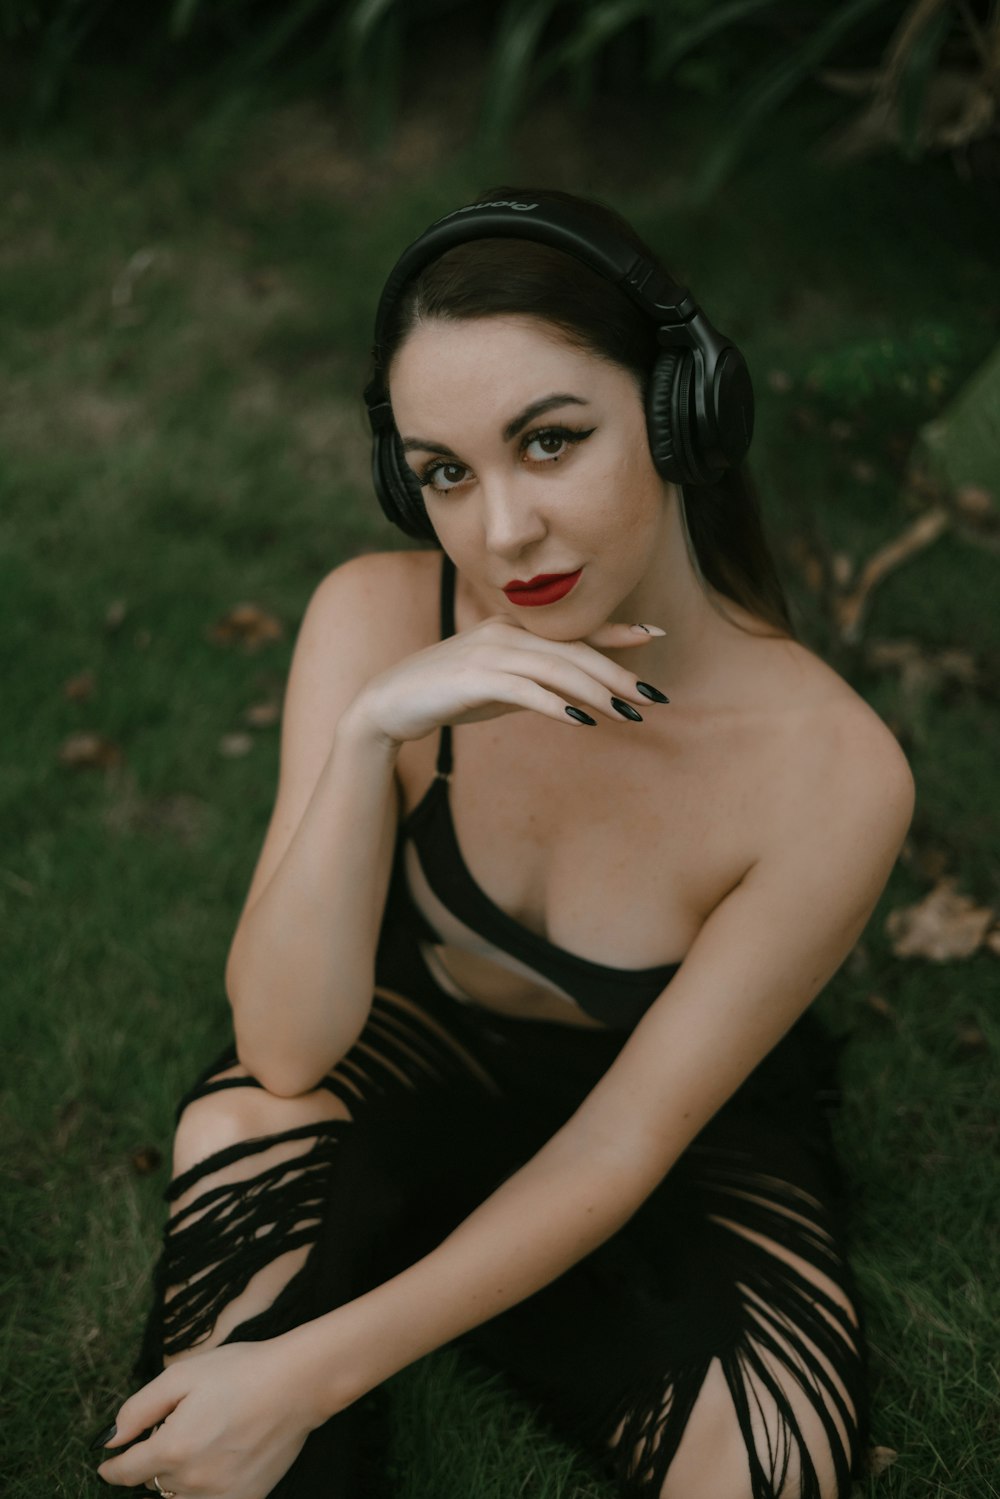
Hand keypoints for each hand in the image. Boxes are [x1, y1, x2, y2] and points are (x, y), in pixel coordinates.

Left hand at [96, 1341, 320, 1498]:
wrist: (297, 1384)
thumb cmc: (241, 1371)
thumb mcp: (183, 1376)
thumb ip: (139, 1410)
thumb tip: (109, 1440)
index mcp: (172, 1449)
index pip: (125, 1472)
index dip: (112, 1467)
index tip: (108, 1464)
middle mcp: (192, 1482)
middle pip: (154, 1482)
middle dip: (154, 1461)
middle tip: (176, 1429)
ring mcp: (220, 1497)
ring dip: (177, 1479)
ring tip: (197, 1446)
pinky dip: (203, 1491)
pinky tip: (218, 1462)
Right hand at [352, 611, 667, 748]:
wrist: (389, 703)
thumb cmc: (447, 695)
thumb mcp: (501, 686)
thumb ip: (538, 682)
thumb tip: (580, 695)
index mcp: (512, 629)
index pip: (573, 630)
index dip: (615, 631)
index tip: (655, 634)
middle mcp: (505, 633)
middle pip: (574, 651)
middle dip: (618, 673)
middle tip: (653, 696)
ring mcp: (489, 652)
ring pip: (557, 669)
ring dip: (597, 691)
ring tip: (629, 712)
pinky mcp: (474, 678)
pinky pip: (526, 689)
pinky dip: (557, 704)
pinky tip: (583, 721)